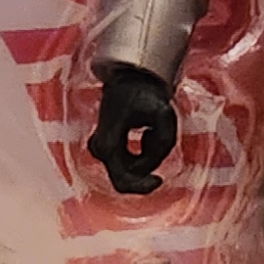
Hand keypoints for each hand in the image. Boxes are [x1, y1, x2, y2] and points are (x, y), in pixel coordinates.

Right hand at [88, 66, 180, 196]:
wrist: (130, 76)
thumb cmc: (145, 92)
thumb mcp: (163, 116)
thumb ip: (162, 143)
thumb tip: (154, 160)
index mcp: (108, 144)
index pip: (122, 181)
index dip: (142, 187)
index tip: (159, 180)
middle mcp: (100, 148)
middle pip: (124, 179)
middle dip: (147, 170)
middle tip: (161, 153)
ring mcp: (101, 147)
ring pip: (129, 169)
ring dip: (147, 157)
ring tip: (152, 130)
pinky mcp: (107, 144)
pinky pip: (128, 161)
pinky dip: (142, 153)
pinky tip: (146, 132)